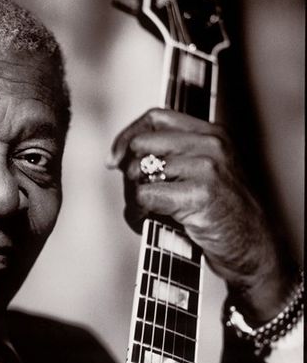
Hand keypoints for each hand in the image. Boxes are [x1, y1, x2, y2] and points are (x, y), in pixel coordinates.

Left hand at [108, 108, 294, 322]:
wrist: (249, 245)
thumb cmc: (216, 213)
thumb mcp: (197, 173)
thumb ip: (167, 157)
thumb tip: (116, 158)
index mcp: (210, 133)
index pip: (156, 117)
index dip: (128, 136)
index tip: (114, 160)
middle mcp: (211, 144)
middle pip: (142, 144)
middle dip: (130, 173)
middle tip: (139, 196)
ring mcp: (208, 167)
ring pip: (140, 171)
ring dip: (134, 198)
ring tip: (149, 212)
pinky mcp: (200, 193)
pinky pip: (145, 195)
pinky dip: (139, 212)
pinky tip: (152, 220)